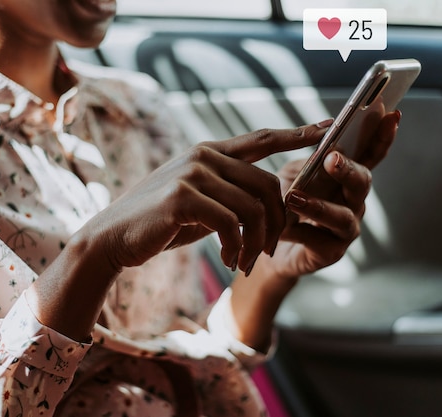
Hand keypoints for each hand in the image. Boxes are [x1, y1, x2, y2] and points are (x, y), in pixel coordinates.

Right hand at [75, 122, 333, 274]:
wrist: (114, 237)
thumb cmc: (160, 223)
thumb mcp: (200, 202)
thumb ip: (229, 192)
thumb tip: (268, 201)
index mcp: (210, 152)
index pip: (262, 139)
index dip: (297, 134)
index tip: (327, 129)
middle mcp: (204, 156)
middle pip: (268, 184)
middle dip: (277, 223)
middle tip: (268, 252)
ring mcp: (192, 173)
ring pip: (253, 207)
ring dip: (257, 242)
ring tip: (246, 262)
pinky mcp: (182, 197)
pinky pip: (231, 224)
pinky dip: (237, 248)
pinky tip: (230, 261)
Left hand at [259, 110, 400, 281]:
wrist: (269, 243)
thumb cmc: (285, 203)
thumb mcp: (293, 174)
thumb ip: (308, 159)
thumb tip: (321, 136)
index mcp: (347, 177)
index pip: (370, 155)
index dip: (382, 137)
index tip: (391, 115)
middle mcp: (353, 201)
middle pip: (362, 183)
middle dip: (349, 170)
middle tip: (332, 158)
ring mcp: (346, 228)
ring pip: (342, 216)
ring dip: (319, 206)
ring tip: (293, 198)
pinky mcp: (332, 252)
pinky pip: (320, 240)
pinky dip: (300, 231)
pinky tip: (283, 228)